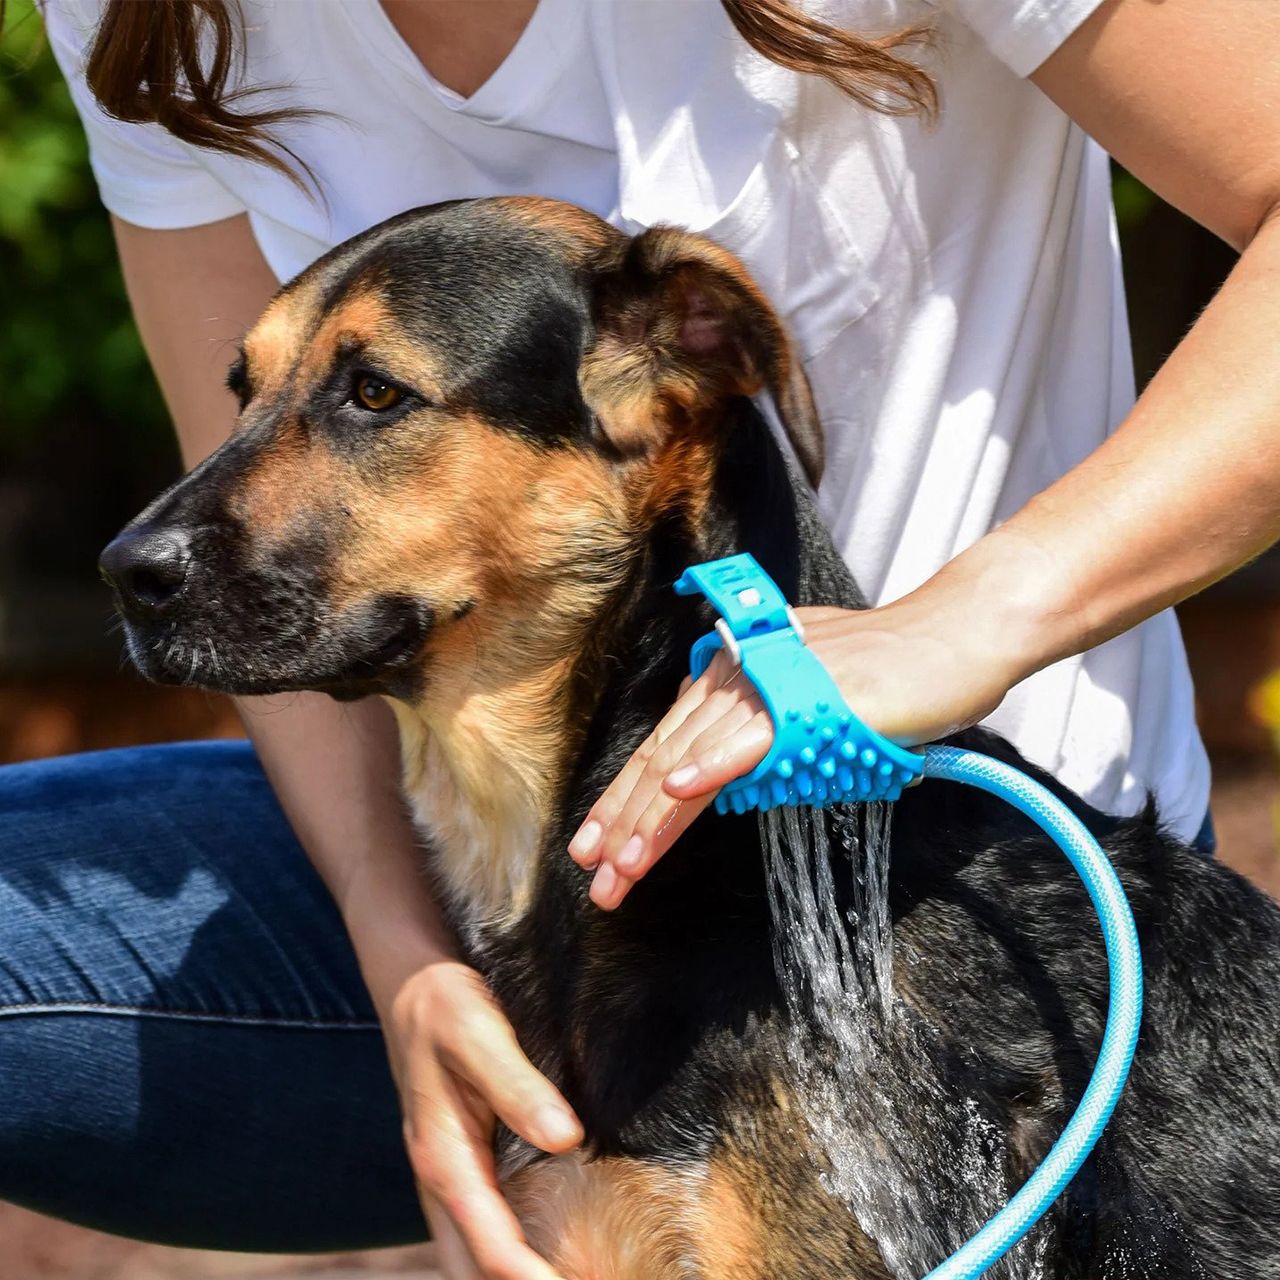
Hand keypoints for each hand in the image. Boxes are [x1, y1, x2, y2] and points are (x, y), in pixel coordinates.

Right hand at [382, 959, 580, 1279]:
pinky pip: (483, 1228)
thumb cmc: (445, 1005)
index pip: (490, 1247)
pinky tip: (550, 1256)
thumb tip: (564, 1138)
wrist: (412, 984)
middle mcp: (442, 1180)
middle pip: (475, 1269)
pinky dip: (509, 1254)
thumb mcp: (478, 1033)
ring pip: (474, 1256)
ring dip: (513, 1277)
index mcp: (443, 1158)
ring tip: (573, 1277)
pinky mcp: (463, 1165)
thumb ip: (517, 1086)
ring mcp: (450, 1177)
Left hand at [568, 597, 1025, 909]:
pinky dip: (709, 767)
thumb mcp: (804, 700)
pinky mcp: (805, 701)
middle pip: (664, 761)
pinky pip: (747, 740)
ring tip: (622, 868)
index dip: (624, 803)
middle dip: (623, 824)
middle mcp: (734, 678)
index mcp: (727, 678)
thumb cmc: (886, 672)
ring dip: (653, 819)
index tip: (597, 852)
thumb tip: (725, 773)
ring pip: (694, 761)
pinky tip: (676, 794)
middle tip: (596, 878)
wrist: (950, 639)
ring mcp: (767, 687)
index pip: (663, 750)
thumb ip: (758, 731)